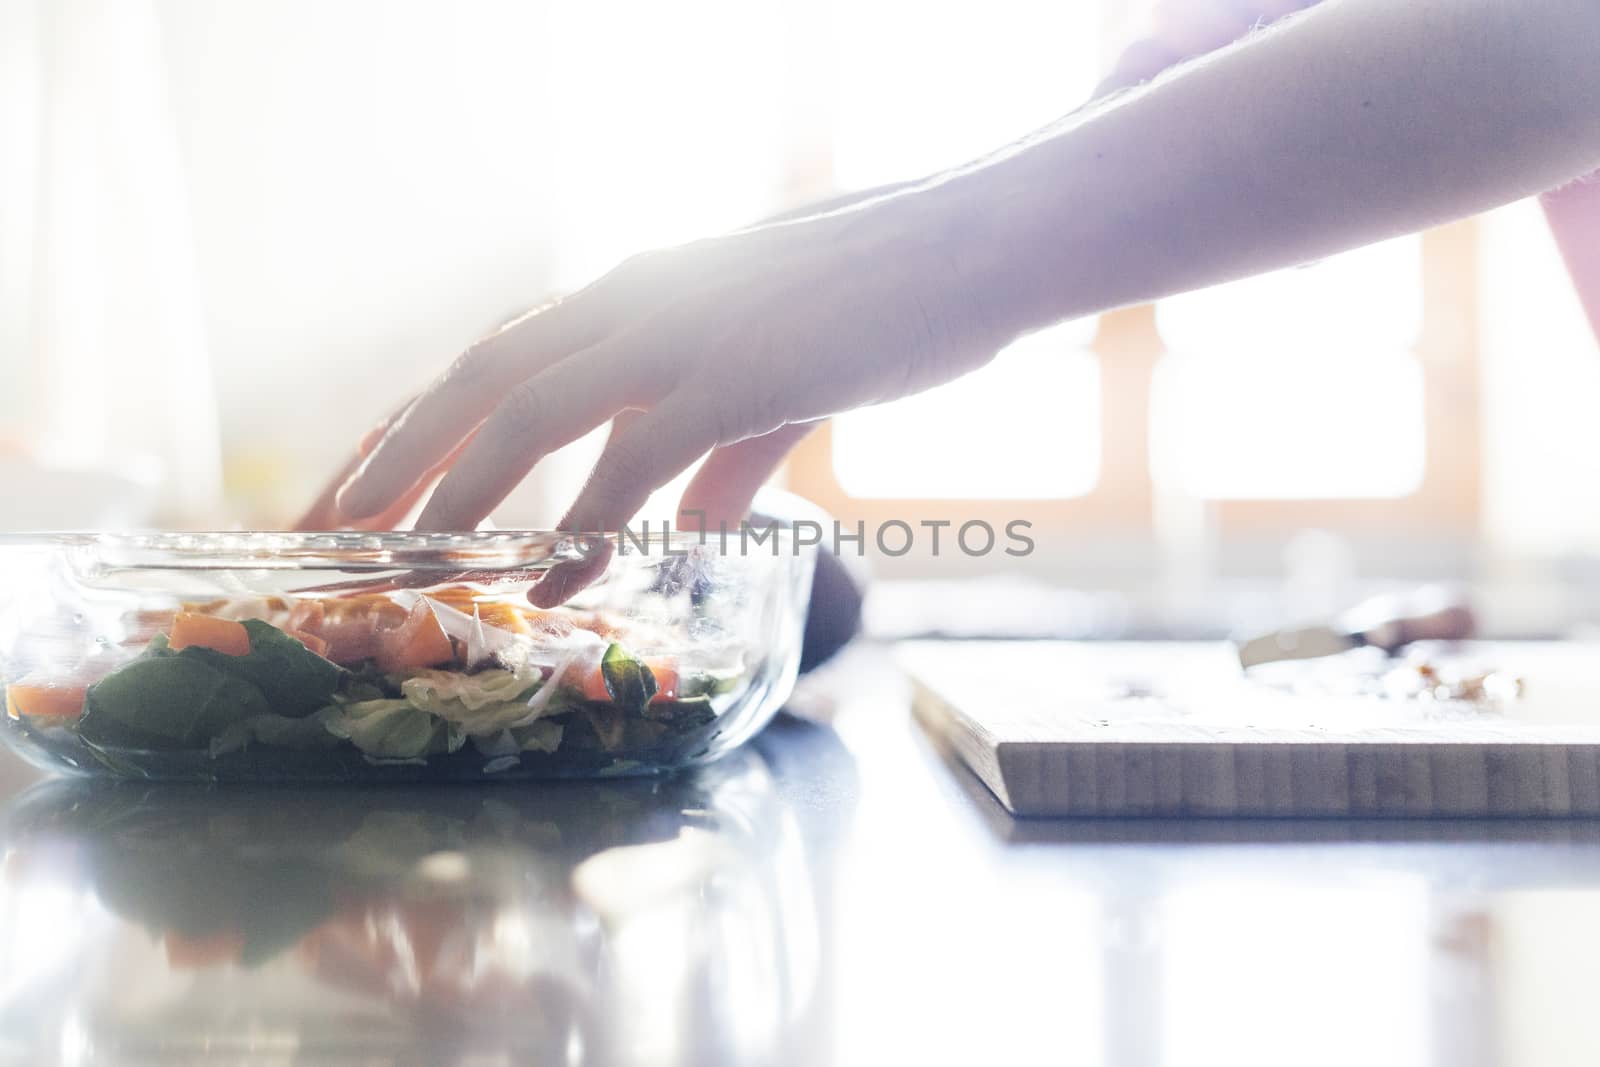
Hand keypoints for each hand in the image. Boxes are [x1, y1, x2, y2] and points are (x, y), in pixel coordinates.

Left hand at [332, 193, 1004, 532]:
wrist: (973, 248)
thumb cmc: (882, 303)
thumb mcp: (783, 381)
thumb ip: (725, 454)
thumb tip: (685, 523)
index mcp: (636, 293)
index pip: (497, 356)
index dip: (421, 420)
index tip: (367, 478)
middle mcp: (633, 301)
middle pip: (478, 379)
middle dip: (395, 454)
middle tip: (327, 525)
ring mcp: (680, 333)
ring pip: (526, 412)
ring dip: (452, 489)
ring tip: (394, 558)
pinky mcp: (737, 374)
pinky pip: (635, 462)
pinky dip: (583, 525)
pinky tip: (547, 583)